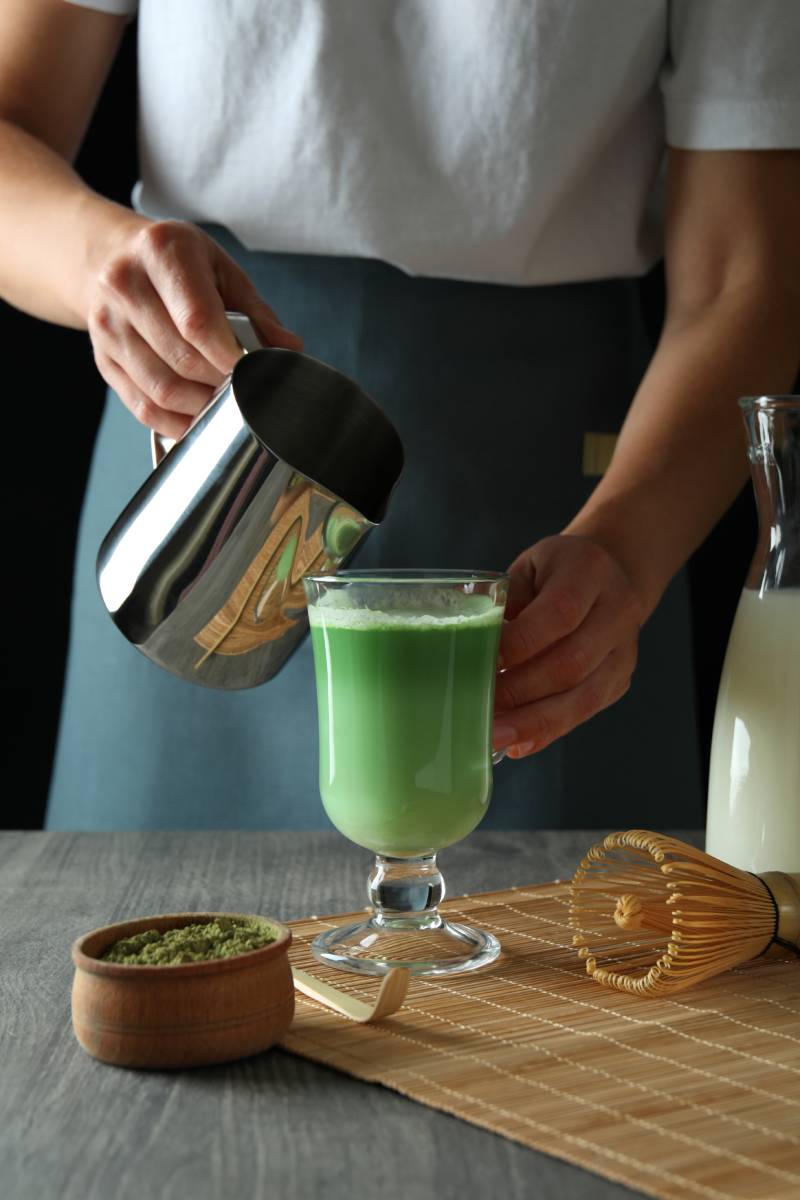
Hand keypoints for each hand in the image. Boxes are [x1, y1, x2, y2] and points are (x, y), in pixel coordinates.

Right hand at [83, 217, 302, 437]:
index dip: (229, 356)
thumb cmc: (177, 263)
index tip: (254, 374)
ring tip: (225, 402)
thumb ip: (255, 311)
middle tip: (247, 389)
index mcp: (161, 252)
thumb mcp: (221, 269)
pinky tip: (198, 418)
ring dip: (201, 407)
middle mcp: (124, 285)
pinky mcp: (102, 358)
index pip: (197, 320)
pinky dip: (175, 422)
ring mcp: (107, 325)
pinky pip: (142, 405)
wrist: (112, 257)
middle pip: (181, 359)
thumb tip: (288, 348)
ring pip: (161, 388)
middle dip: (221, 383)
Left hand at [492, 535, 643, 757]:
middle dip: (520, 690)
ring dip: (533, 721)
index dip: (520, 643)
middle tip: (478, 705)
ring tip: (494, 736)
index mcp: (589, 571)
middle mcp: (618, 611)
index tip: (480, 660)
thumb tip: (468, 644)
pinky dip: (548, 731)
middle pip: (572, 662)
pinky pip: (585, 712)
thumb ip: (504, 601)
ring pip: (583, 696)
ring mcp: (624, 650)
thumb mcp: (528, 569)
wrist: (611, 573)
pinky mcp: (619, 679)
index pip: (560, 613)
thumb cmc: (556, 572)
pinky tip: (518, 742)